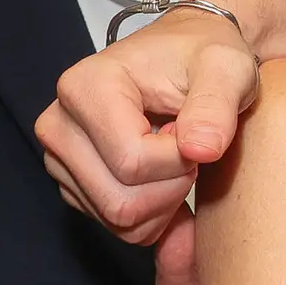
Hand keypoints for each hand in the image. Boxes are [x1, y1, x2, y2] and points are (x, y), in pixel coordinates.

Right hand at [39, 0, 285, 243]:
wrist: (188, 56)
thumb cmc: (203, 57)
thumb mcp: (226, 67)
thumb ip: (216, 105)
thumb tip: (200, 150)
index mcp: (85, 87)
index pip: (132, 161)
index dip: (180, 161)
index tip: (197, 131)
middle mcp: (59, 125)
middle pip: (119, 201)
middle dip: (172, 189)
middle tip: (192, 150)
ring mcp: (60, 159)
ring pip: (119, 221)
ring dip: (166, 204)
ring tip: (180, 159)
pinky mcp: (73, 184)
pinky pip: (119, 227)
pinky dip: (155, 215)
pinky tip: (168, 178)